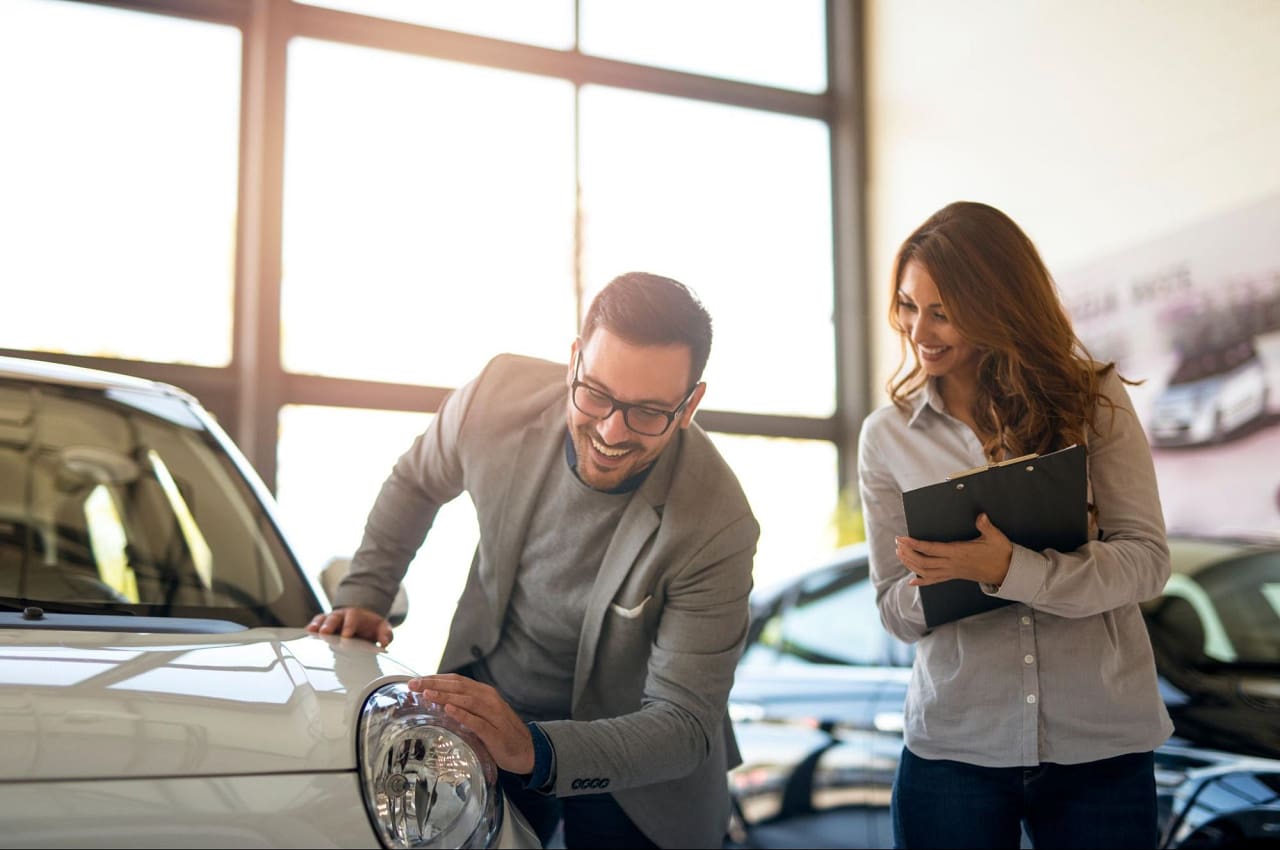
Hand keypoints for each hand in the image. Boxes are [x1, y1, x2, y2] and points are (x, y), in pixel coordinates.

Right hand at [306, 606, 393, 646]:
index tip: (346, 636)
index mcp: (356, 615)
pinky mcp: (324, 624)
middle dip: (330, 625)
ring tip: (313, 631)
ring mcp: (332, 619)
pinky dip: (312, 626)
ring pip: (323, 619)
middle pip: (335, 618)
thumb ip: (385, 634)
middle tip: (325, 633)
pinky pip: (317, 622)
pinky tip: (308, 631)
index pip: (353, 619)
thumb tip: (385, 642)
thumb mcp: (381, 628)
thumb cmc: (370, 626)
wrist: (363, 619)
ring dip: (318, 625)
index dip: (349, 627)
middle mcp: (342, 616)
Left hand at [408, 674, 534, 775]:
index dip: (436, 679)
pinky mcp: (495, 733)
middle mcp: (489, 699)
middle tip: (414, 685)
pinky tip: (449, 710)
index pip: (457, 681)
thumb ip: (465, 707)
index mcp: (484, 693)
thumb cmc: (501, 733)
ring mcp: (493, 715)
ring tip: (427, 694)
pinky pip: (477, 722)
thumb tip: (437, 702)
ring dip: (445, 696)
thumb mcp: (482, 714)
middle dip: (435, 684)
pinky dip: (462, 714)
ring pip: (467, 700)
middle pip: (459, 687)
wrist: (528, 750)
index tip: (416, 680)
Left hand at [896, 513, 1013, 587]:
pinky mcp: (955, 576)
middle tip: (898, 544)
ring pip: (926, 572)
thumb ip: (986, 526)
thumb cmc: (1001, 553)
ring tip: (900, 555)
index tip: (903, 539)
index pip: (932, 549)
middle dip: (908, 553)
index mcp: (959, 552)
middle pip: (924, 562)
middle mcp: (952, 564)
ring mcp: (953, 571)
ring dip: (911, 564)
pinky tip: (912, 581)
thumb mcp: (996, 537)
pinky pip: (935, 580)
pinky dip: (922, 581)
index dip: (915, 544)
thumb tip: (981, 516)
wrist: (1008, 572)